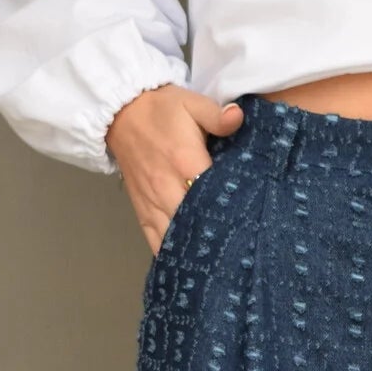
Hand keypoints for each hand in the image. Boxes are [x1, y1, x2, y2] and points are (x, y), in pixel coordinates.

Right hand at [105, 85, 244, 252]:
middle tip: (242, 249)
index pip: (212, 193)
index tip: (252, 220)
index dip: (232, 209)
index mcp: (184, 161)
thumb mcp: (191, 103)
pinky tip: (189, 267)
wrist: (119, 113)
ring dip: (195, 249)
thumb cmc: (161, 110)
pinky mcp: (142, 212)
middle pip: (196, 222)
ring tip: (220, 264)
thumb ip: (216, 115)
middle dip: (217, 236)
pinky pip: (156, 241)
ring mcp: (153, 203)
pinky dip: (171, 254)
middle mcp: (167, 188)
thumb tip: (238, 118)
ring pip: (176, 237)